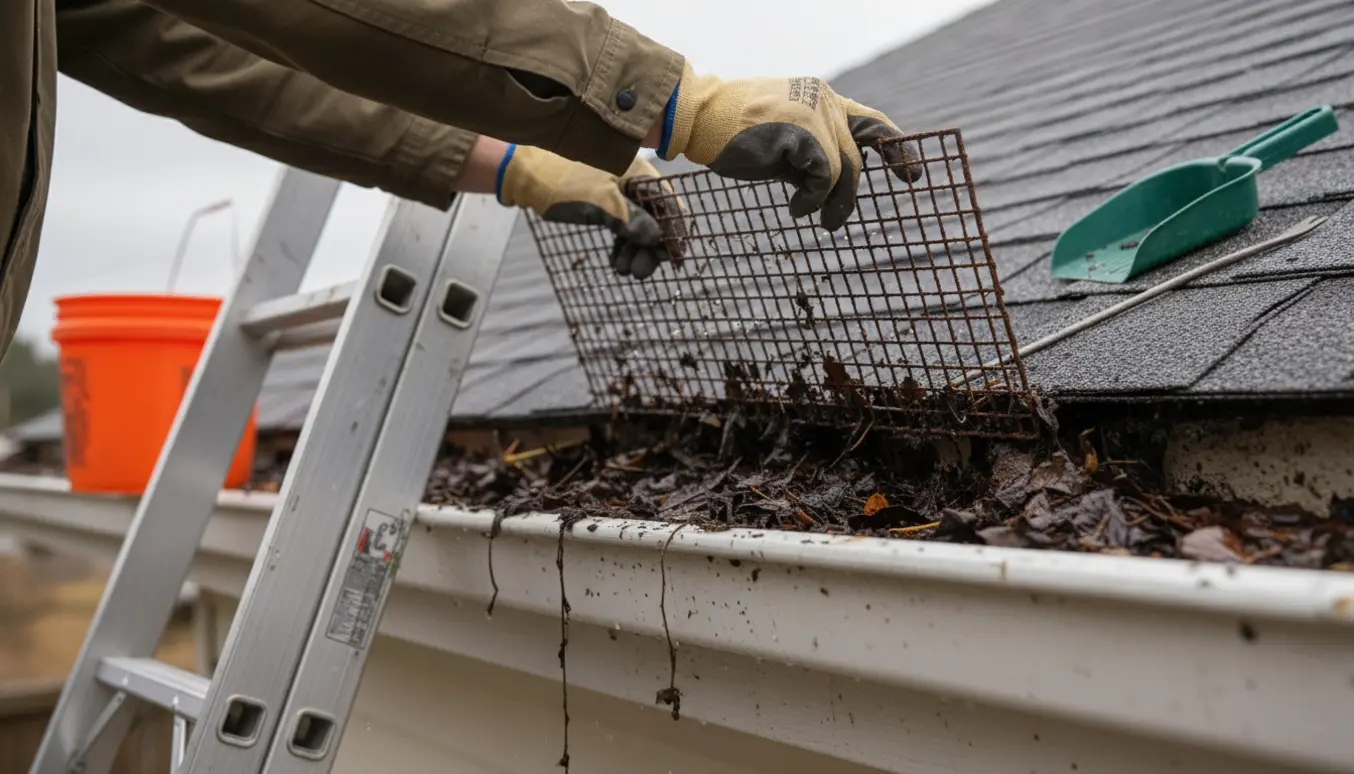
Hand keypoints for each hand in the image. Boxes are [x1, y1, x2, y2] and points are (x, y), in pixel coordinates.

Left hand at [496, 144, 685, 279]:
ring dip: (635, 250)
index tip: (672, 260)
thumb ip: (630, 220)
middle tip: (639, 273)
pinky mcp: (604, 202)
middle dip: (651, 248)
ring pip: (639, 225)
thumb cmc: (562, 181)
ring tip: (623, 271)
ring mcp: (619, 192)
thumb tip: (657, 238)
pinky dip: (622, 244)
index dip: (674, 233)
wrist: (525, 173)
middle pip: (657, 218)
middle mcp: (634, 181)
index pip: (670, 204)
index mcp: (639, 173)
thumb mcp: (598, 203)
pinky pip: (622, 225)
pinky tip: (615, 263)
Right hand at [655, 63, 922, 230]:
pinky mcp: (801, 131)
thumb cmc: (737, 136)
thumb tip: (837, 189)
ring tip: (816, 219)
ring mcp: (814, 112)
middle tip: (851, 215)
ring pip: (844, 170)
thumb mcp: (786, 144)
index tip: (913, 173)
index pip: (871, 123)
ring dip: (832, 202)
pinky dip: (813, 199)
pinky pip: (824, 177)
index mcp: (823, 100)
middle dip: (860, 189)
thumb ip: (814, 155)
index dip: (896, 148)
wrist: (701, 119)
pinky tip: (796, 209)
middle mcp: (825, 101)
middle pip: (858, 155)